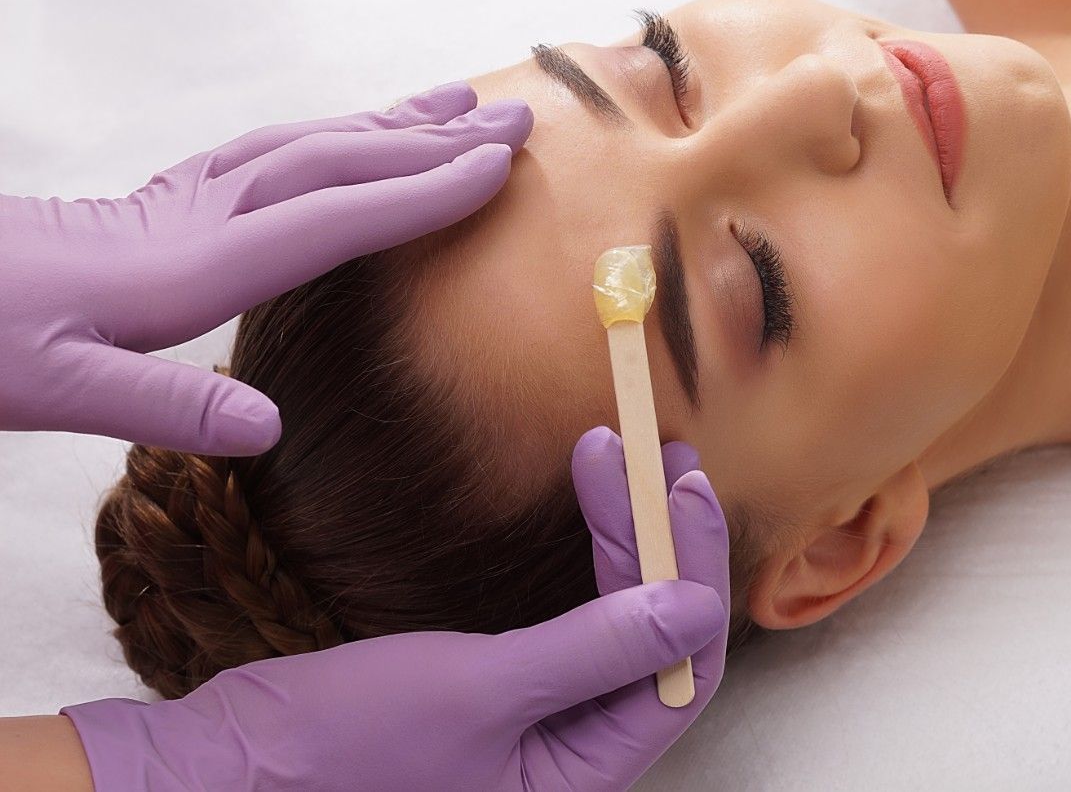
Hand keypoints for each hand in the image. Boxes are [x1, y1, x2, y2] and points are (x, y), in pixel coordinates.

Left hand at [0, 82, 529, 454]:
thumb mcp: (52, 390)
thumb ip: (161, 406)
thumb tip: (269, 427)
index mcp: (187, 267)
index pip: (331, 219)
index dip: (420, 193)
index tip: (497, 169)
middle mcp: (200, 216)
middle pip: (335, 162)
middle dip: (433, 141)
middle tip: (515, 122)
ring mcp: (186, 199)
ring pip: (308, 142)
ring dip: (392, 122)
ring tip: (458, 102)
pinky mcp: (171, 200)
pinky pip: (275, 148)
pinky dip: (334, 132)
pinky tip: (354, 135)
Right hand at [60, 428, 730, 791]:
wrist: (232, 763)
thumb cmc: (340, 749)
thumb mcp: (478, 692)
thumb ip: (595, 651)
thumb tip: (697, 606)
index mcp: (582, 776)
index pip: (681, 672)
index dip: (692, 573)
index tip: (678, 485)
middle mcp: (574, 753)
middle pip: (659, 638)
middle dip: (662, 541)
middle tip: (660, 451)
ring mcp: (541, 719)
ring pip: (621, 619)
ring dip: (630, 537)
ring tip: (624, 456)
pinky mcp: (505, 687)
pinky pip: (576, 617)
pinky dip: (590, 556)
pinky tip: (592, 504)